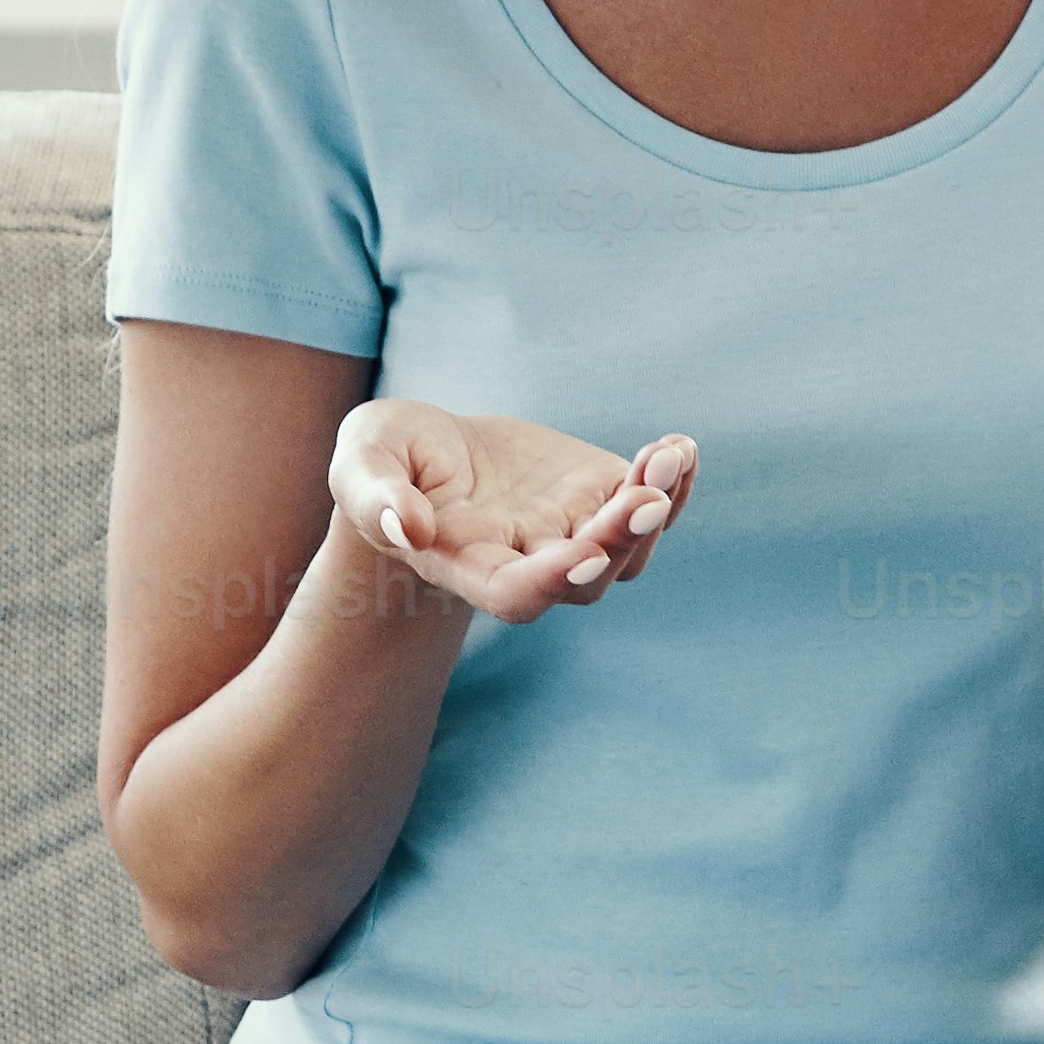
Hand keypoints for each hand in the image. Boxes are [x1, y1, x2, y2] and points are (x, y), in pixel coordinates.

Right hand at [334, 400, 697, 624]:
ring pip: (631, 548)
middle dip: (620, 537)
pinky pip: (652, 505)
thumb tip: (409, 528)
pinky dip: (673, 482)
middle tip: (646, 494)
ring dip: (658, 507)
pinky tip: (681, 448)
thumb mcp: (362, 463)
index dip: (553, 580)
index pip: (517, 595)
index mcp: (468, 566)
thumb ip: (375, 498)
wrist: (427, 454)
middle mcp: (530, 563)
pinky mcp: (600, 497)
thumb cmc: (387, 462)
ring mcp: (573, 533)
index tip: (585, 552)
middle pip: (589, 576)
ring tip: (668, 456)